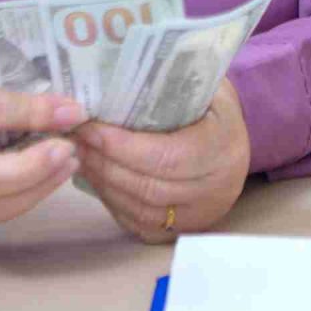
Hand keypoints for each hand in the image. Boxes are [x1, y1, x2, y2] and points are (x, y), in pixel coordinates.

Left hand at [71, 78, 251, 242]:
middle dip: (105, 163)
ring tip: (80, 157)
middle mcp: (216, 188)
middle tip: (75, 141)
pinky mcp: (183, 230)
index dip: (122, 147)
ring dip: (103, 184)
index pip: (166, 157)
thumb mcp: (203, 88)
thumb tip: (112, 81)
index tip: (90, 128)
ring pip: (141, 209)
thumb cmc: (212, 110)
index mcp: (222, 147)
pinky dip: (113, 203)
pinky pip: (140, 224)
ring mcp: (200, 215)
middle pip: (149, 186)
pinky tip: (96, 179)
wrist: (235, 146)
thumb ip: (168, 84)